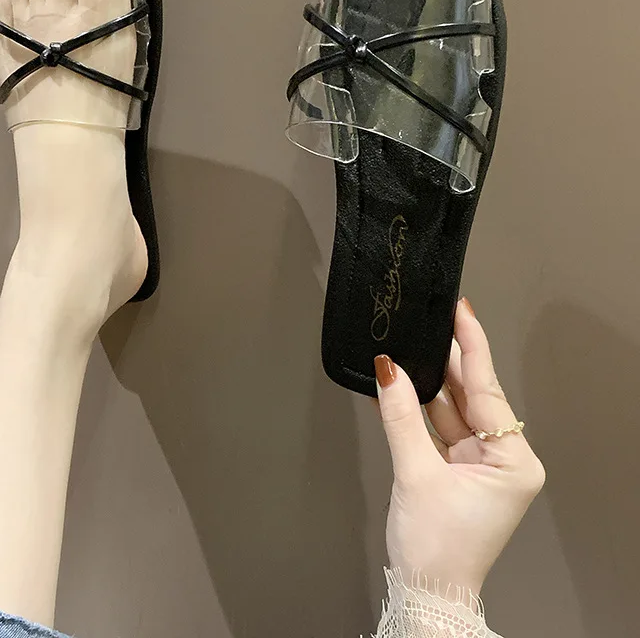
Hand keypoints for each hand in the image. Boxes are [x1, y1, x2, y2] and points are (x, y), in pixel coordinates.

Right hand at [374, 298, 544, 596]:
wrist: (429, 591)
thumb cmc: (438, 545)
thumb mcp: (417, 474)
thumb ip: (401, 417)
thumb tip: (388, 370)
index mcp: (515, 461)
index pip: (488, 391)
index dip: (472, 347)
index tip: (462, 312)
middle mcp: (504, 459)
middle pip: (473, 396)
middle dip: (449, 360)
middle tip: (432, 319)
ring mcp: (480, 463)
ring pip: (453, 410)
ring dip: (430, 383)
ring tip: (411, 346)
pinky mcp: (458, 469)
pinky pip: (438, 428)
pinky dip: (419, 410)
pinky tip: (402, 384)